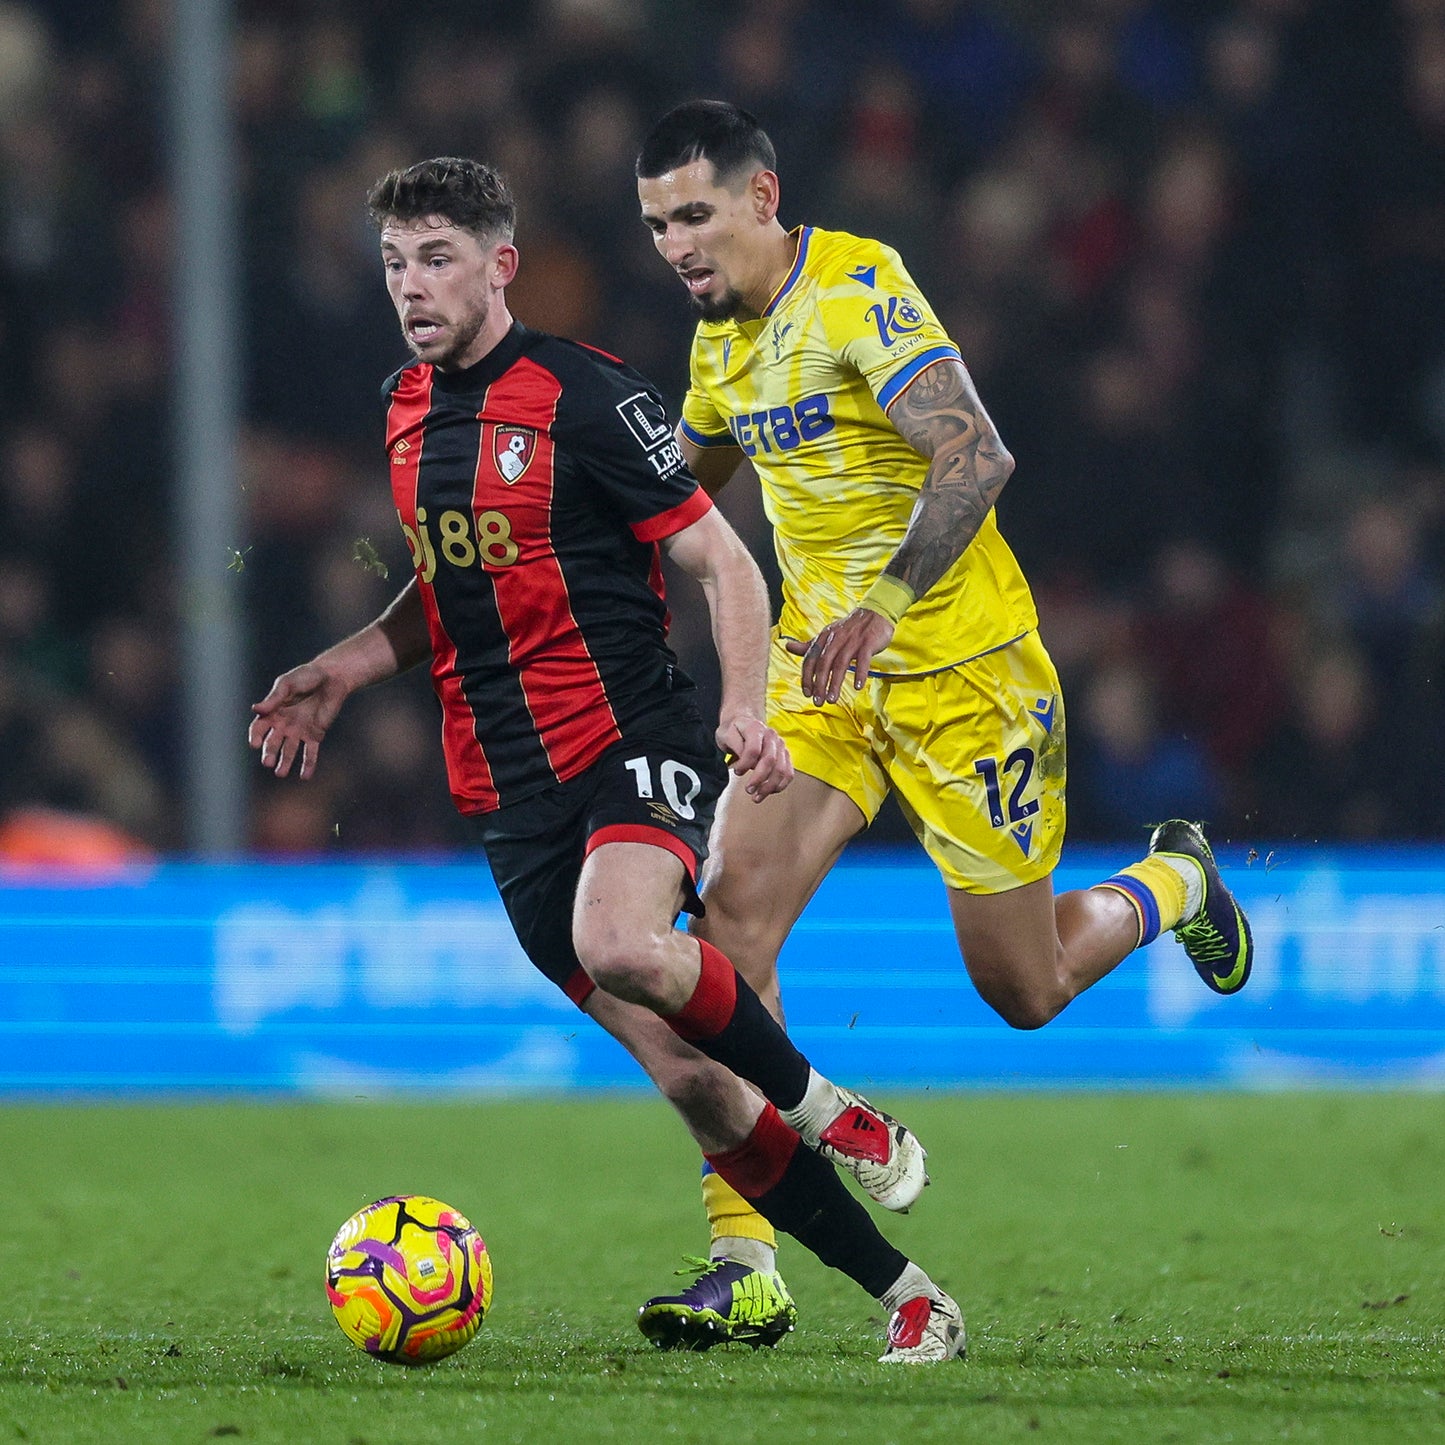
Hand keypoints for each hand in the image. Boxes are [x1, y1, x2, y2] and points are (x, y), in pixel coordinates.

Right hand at [248, 662, 349, 779]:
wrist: (332, 678)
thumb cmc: (307, 676)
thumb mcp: (288, 684)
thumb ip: (274, 698)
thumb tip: (256, 710)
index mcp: (272, 712)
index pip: (259, 728)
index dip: (256, 737)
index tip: (255, 744)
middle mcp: (283, 724)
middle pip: (273, 743)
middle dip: (270, 753)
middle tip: (267, 763)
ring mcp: (299, 731)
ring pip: (289, 750)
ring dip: (285, 762)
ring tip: (280, 773)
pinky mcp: (315, 735)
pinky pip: (311, 752)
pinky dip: (308, 764)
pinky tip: (305, 776)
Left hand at [716, 713, 793, 799]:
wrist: (745, 722)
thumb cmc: (735, 730)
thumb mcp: (725, 734)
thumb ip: (734, 745)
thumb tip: (742, 760)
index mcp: (755, 728)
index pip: (753, 750)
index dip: (745, 764)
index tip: (737, 771)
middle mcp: (771, 736)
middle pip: (769, 760)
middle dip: (759, 779)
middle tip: (749, 789)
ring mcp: (780, 745)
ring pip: (781, 769)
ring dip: (770, 786)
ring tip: (757, 796)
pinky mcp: (785, 755)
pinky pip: (788, 773)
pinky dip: (780, 785)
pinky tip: (769, 791)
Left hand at [785, 607, 894, 703]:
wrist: (874, 613)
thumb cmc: (849, 628)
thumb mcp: (827, 634)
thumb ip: (809, 645)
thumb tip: (787, 647)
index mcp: (824, 637)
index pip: (810, 658)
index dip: (807, 677)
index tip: (807, 693)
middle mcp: (836, 638)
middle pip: (824, 663)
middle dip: (819, 684)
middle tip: (818, 701)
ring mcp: (852, 640)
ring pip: (841, 664)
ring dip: (835, 683)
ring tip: (832, 699)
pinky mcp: (868, 642)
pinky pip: (863, 660)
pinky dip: (860, 674)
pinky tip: (857, 687)